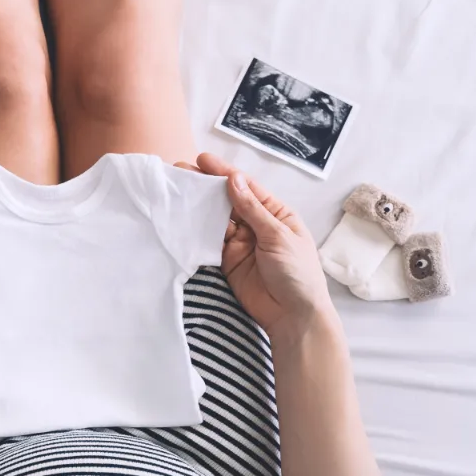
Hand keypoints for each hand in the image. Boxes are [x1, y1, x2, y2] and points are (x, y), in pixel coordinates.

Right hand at [195, 153, 334, 336]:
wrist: (293, 315)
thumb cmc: (297, 272)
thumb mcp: (278, 236)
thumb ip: (253, 209)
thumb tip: (234, 179)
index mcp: (275, 213)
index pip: (247, 187)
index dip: (225, 173)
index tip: (203, 160)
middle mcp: (256, 224)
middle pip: (228, 200)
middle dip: (207, 186)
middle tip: (182, 171)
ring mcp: (240, 243)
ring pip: (216, 219)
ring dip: (199, 206)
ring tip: (177, 191)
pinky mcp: (227, 261)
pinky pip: (210, 241)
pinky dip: (197, 231)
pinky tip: (183, 219)